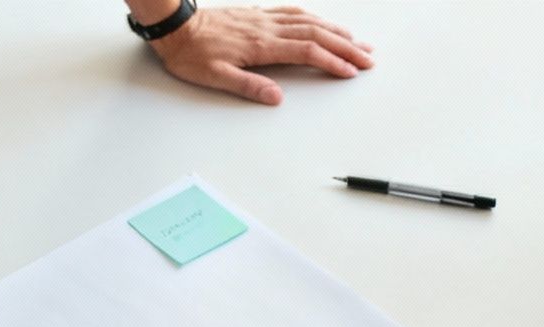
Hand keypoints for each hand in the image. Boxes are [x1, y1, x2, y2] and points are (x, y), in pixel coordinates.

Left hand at [150, 5, 372, 105]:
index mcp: (261, 46)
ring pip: (309, 21)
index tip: (351, 71)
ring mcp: (264, 18)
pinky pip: (293, 11)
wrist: (175, 26)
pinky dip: (313, 17)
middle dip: (346, 46)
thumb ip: (248, 86)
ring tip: (357, 40)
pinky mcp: (257, 13)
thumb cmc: (191, 54)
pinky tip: (322, 22)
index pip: (307, 52)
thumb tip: (276, 98)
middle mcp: (267, 28)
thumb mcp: (215, 77)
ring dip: (336, 30)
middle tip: (368, 57)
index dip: (332, 61)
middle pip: (316, 34)